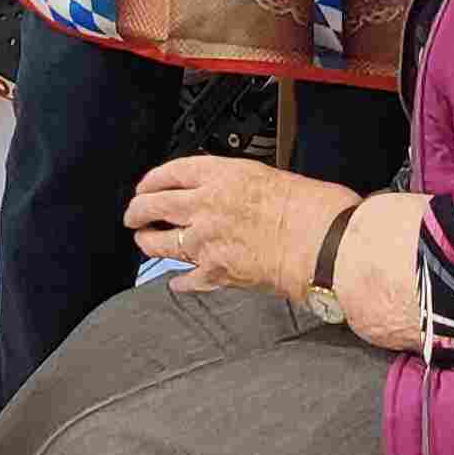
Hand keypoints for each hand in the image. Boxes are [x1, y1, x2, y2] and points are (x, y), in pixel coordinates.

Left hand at [125, 155, 359, 298]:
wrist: (320, 242)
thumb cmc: (307, 206)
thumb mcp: (266, 175)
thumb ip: (237, 184)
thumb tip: (226, 192)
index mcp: (219, 175)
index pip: (171, 172)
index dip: (151, 180)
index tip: (145, 185)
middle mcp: (205, 205)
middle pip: (156, 205)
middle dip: (138, 210)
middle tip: (133, 214)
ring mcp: (206, 241)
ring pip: (162, 242)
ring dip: (148, 243)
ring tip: (143, 242)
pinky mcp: (216, 272)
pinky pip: (186, 278)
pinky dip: (178, 281)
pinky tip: (175, 281)